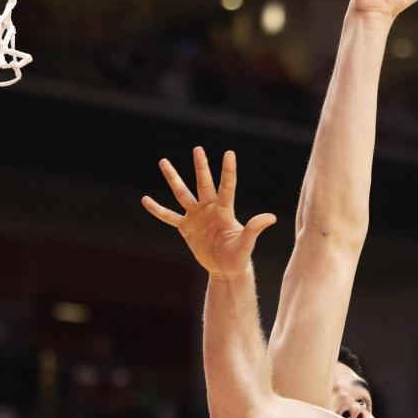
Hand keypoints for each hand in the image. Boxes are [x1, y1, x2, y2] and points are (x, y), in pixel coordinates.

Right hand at [142, 147, 275, 278]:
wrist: (226, 269)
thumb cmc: (239, 256)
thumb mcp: (246, 244)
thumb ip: (255, 229)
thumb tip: (271, 217)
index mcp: (225, 210)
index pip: (227, 186)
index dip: (228, 171)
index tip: (229, 153)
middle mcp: (210, 208)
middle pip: (203, 183)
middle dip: (201, 167)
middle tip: (198, 148)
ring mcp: (196, 216)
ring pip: (182, 194)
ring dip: (173, 178)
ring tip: (163, 161)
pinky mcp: (186, 227)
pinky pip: (169, 216)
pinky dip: (157, 210)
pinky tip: (145, 200)